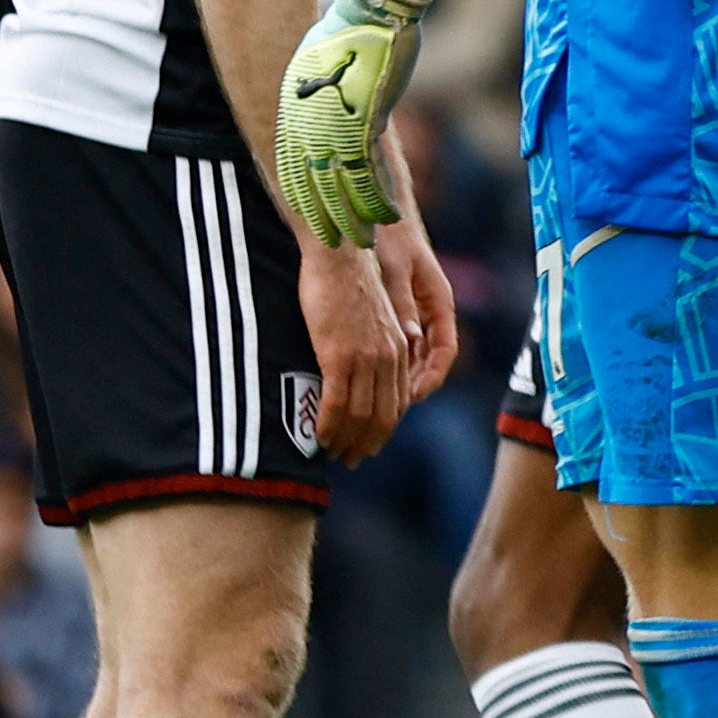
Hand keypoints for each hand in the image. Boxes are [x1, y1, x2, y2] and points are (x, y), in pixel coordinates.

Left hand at [274, 2, 419, 248]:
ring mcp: (339, 128)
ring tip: (365, 239)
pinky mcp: (367, 126)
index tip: (311, 222)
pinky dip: (378, 200)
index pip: (294, 169)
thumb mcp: (318, 64)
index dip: (303, 200)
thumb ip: (319, 92)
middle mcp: (312, 126)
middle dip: (327, 219)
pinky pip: (369, 174)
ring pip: (341, 188)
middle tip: (336, 243)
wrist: (370, 12)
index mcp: (298, 114)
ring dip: (354, 219)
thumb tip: (327, 105)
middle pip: (316, 186)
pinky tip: (387, 218)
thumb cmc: (346, 29)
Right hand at [295, 241, 410, 466]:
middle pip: (382, 417)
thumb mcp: (374, 319)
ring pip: (358, 414)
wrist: (340, 256)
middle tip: (349, 461)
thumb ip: (376, 345)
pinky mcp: (339, 354)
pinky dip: (327, 424)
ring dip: (344, 440)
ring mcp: (365, 358)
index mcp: (399, 351)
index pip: (397, 405)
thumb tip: (364, 371)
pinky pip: (335, 401)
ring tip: (330, 454)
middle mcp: (388, 358)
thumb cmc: (350, 283)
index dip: (382, 431)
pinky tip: (318, 437)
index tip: (368, 446)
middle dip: (366, 444)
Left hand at [373, 212, 460, 403]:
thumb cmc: (390, 238)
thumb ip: (402, 304)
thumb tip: (410, 337)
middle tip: (392, 409)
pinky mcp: (400, 310)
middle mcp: (433, 310)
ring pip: (415, 355)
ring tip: (379, 401)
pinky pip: (401, 346)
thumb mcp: (395, 271)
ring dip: (401, 379)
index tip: (414, 395)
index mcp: (440, 301)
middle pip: (430, 359)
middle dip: (415, 387)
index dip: (432, 377)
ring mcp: (418, 311)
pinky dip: (390, 363)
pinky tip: (369, 376)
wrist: (379, 214)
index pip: (445, 350)